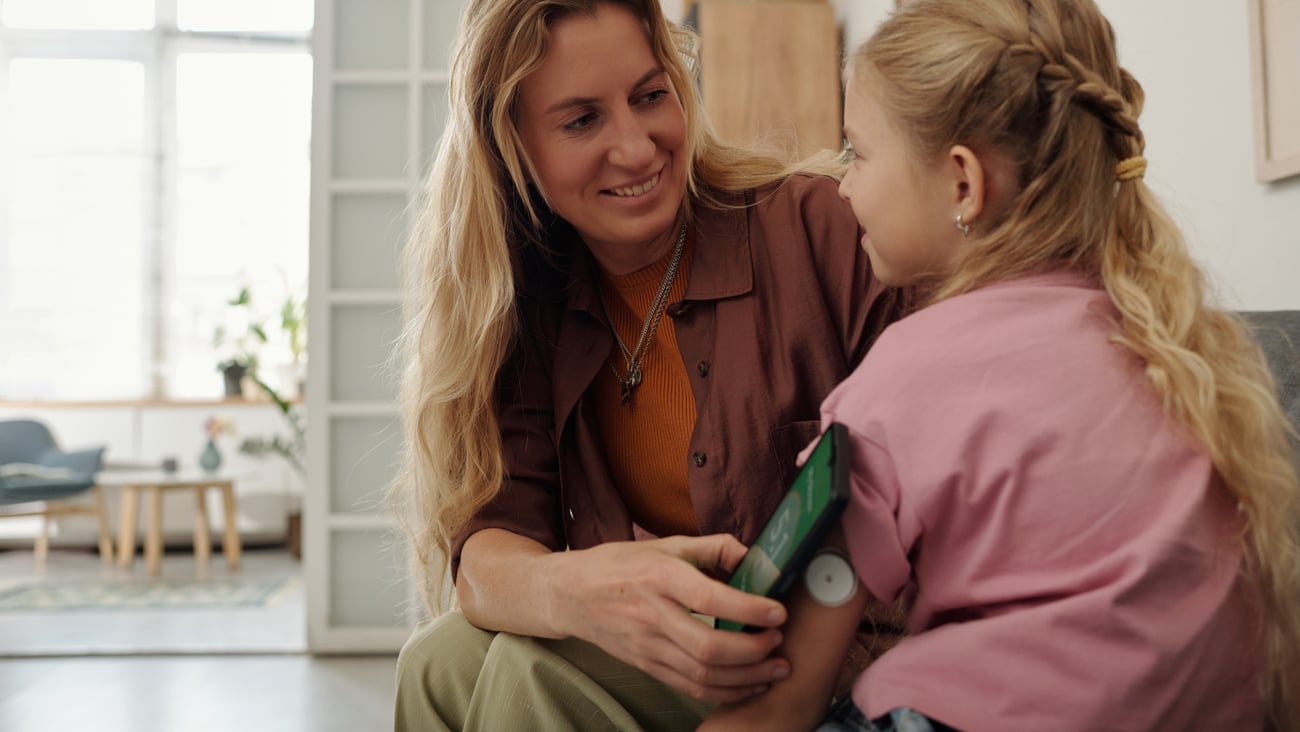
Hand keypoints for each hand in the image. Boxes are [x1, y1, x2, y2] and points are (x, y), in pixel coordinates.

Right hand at [546, 534, 791, 702]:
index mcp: (660, 576)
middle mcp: (652, 614)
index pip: (708, 598)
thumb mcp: (665, 544)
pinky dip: (724, 692)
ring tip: (776, 668)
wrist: (570, 594)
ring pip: (702, 674)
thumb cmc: (620, 564)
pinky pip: (689, 687)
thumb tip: (755, 555)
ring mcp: (647, 645)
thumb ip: (712, 547)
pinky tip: (749, 684)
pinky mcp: (646, 665)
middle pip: (707, 647)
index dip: (748, 609)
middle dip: (753, 651)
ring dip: (746, 677)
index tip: (778, 612)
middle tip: (779, 642)